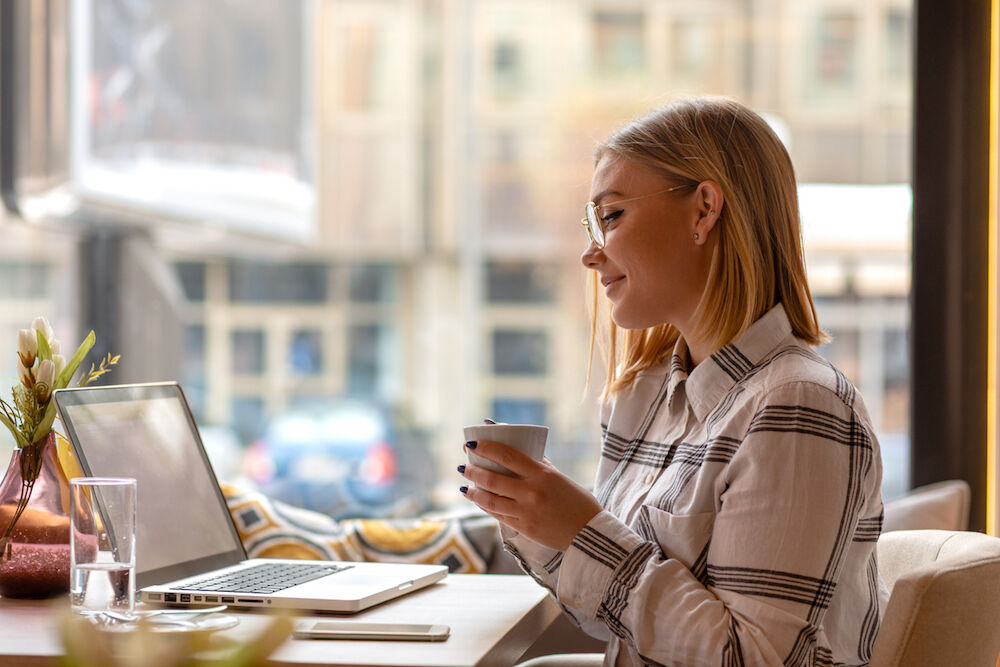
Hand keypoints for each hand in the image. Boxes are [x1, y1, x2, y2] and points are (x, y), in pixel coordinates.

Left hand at [459, 439, 602, 550]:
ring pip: (490, 500)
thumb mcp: (559, 477)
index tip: (472, 445)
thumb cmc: (577, 501)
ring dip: (474, 492)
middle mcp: (531, 492)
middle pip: (493, 479)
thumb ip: (539, 465)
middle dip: (473, 471)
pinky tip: (479, 500)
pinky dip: (485, 506)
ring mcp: (526, 512)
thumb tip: (518, 449)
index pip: (507, 456)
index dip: (487, 448)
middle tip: (464, 466)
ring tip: (465, 486)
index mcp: (541, 475)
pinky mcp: (524, 528)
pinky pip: (498, 515)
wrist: (589, 534)